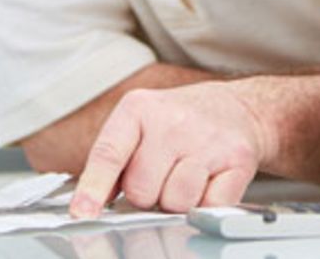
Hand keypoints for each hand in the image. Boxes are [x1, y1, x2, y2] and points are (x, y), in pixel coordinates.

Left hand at [68, 81, 268, 217]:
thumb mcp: (138, 125)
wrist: (236, 107)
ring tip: (183, 177)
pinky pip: (209, 207)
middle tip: (159, 176)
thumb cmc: (179, 122)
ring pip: (176, 203)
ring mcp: (207, 140)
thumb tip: (90, 204)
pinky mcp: (237, 160)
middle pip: (141, 190)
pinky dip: (205, 204)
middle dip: (146, 195)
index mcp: (138, 109)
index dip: (93, 188)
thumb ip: (113, 161)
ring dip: (176, 202)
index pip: (109, 154)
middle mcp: (173, 121)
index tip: (82, 213)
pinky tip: (207, 181)